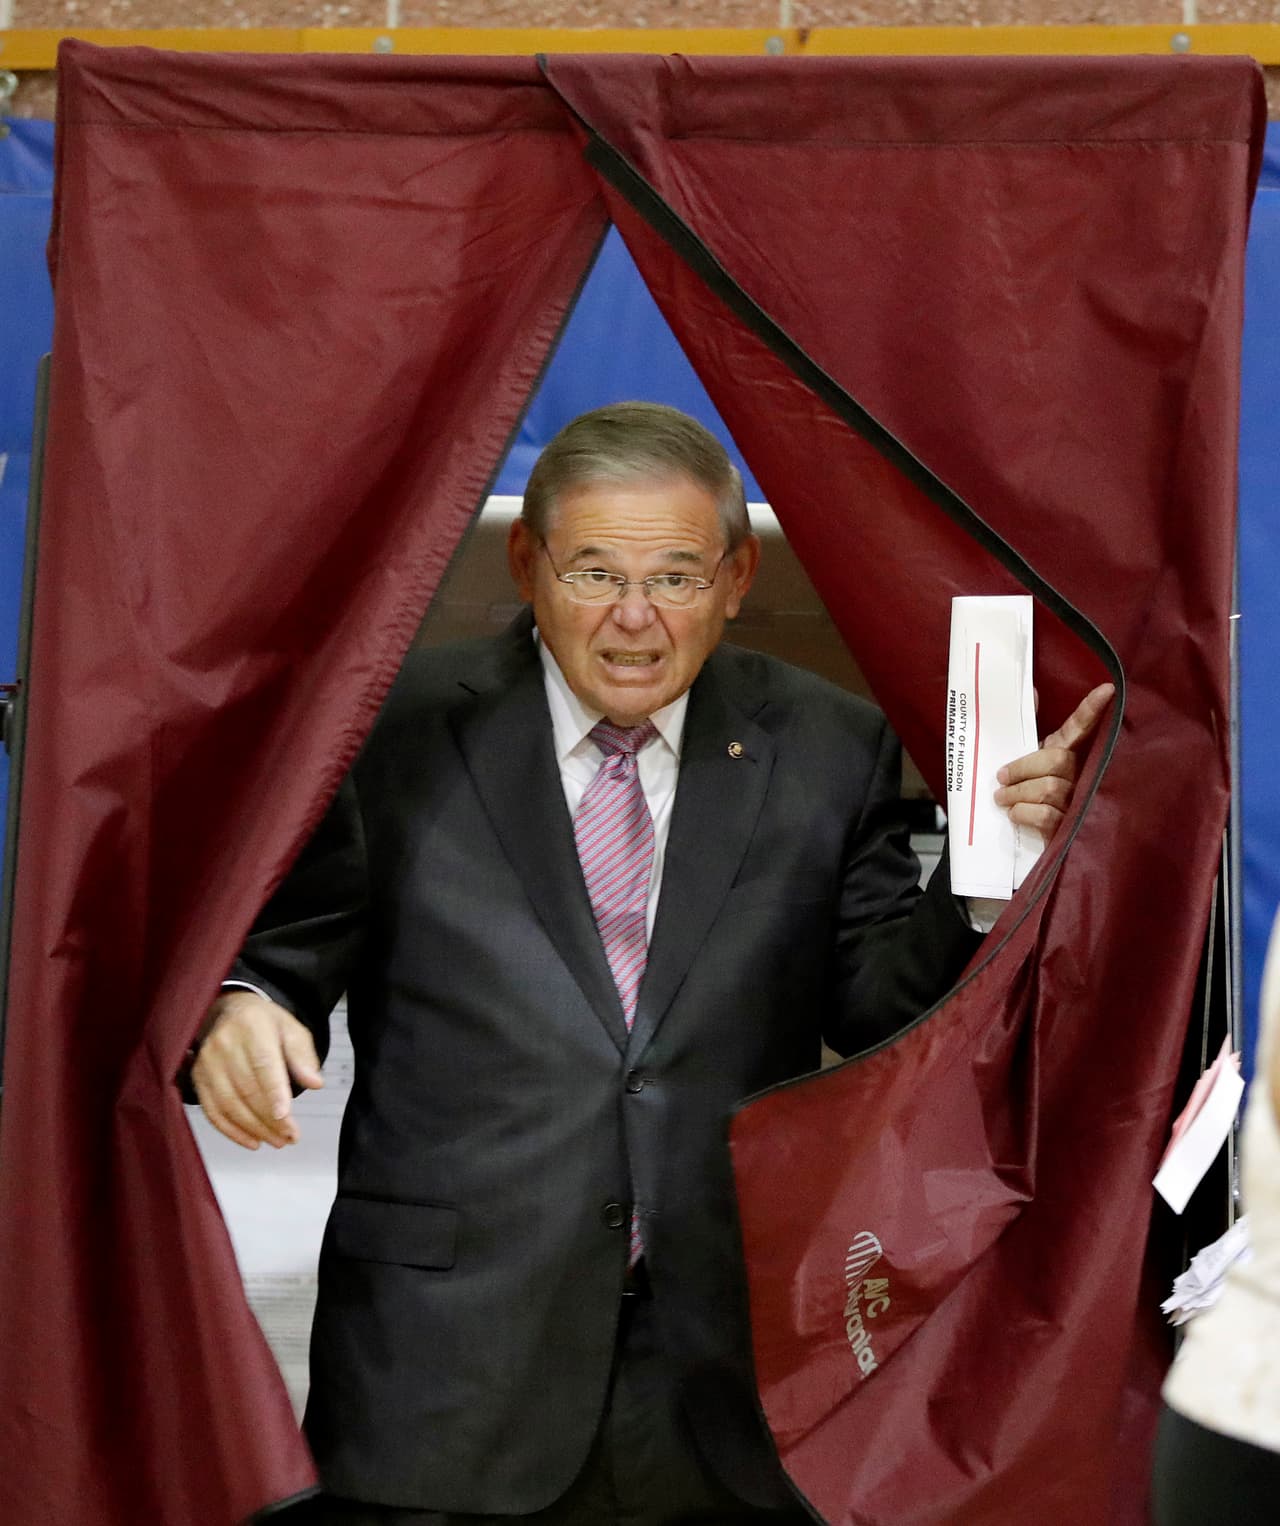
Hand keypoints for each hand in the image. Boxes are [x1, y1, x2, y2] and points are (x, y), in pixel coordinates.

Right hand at [191, 989, 323, 1149]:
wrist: (228, 1012)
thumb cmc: (264, 1023)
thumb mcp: (291, 1029)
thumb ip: (303, 1056)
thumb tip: (315, 1083)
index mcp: (252, 1026)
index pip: (264, 1063)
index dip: (274, 1092)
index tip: (285, 1116)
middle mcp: (224, 1043)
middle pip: (248, 1089)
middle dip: (271, 1119)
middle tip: (291, 1136)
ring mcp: (207, 1062)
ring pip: (230, 1104)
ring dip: (254, 1128)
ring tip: (277, 1141)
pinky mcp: (198, 1078)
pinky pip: (213, 1111)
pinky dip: (232, 1131)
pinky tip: (252, 1141)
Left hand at [993, 682, 1115, 844]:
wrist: (1024, 839)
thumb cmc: (1028, 795)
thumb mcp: (1027, 763)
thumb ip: (1026, 731)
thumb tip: (1031, 691)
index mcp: (1068, 753)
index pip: (1080, 728)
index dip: (1091, 710)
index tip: (1106, 689)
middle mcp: (1081, 776)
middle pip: (1056, 760)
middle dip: (1022, 769)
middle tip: (1001, 779)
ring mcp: (1078, 803)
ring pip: (1048, 788)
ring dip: (1017, 794)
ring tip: (1003, 799)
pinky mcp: (1069, 829)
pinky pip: (1045, 814)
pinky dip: (1023, 813)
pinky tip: (1016, 815)